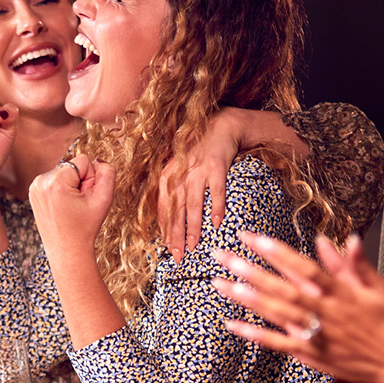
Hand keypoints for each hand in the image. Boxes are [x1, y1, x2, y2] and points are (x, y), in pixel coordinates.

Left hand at [29, 154, 114, 257]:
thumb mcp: (104, 199)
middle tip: (78, 205)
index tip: (85, 199)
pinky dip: (62, 190)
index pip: (83, 161)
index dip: (90, 180)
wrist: (67, 250)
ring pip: (64, 173)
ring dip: (70, 187)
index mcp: (55, 181)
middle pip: (72, 166)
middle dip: (79, 182)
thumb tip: (97, 160)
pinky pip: (55, 180)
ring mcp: (34, 186)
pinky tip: (62, 207)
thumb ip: (107, 173)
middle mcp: (40, 180)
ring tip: (70, 207)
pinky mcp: (33, 191)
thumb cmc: (85, 227)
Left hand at [158, 110, 238, 261]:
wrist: (220, 127)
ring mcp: (199, 170)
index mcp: (168, 175)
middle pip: (176, 210)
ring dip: (193, 226)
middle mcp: (181, 173)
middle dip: (176, 235)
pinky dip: (216, 207)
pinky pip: (217, 192)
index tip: (167, 249)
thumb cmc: (198, 152)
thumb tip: (168, 220)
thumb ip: (173, 190)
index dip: (164, 229)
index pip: (163, 207)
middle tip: (177, 256)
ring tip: (194, 245)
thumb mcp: (180, 168)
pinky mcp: (217, 167)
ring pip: (193, 204)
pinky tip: (217, 224)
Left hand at [213, 232, 383, 382]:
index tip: (256, 239)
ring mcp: (316, 335)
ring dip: (246, 298)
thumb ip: (355, 265)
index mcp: (341, 294)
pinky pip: (278, 344)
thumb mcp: (379, 288)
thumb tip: (344, 238)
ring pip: (275, 314)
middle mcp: (325, 314)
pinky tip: (232, 324)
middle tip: (223, 256)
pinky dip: (255, 334)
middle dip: (250, 271)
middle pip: (281, 289)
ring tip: (219, 283)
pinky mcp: (311, 354)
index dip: (279, 254)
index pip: (305, 269)